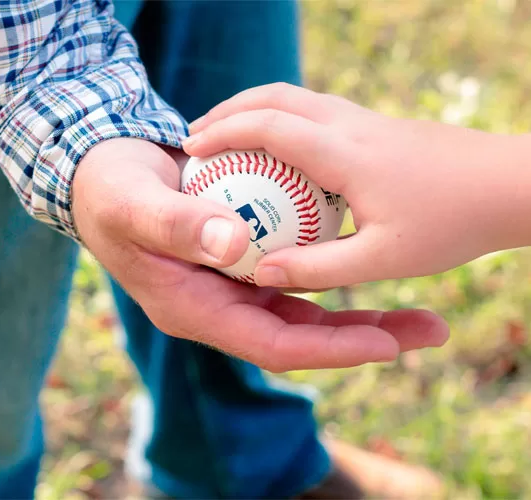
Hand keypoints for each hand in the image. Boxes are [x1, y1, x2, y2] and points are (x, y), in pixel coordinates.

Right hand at [70, 137, 448, 370]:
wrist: (100, 176)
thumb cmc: (110, 192)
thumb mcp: (133, 204)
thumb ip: (176, 225)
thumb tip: (233, 242)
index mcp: (194, 310)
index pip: (270, 344)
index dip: (327, 348)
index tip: (383, 344)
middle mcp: (219, 305)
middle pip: (301, 333)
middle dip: (364, 336)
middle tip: (429, 328)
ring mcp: (232, 282)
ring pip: (306, 306)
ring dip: (362, 306)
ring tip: (420, 309)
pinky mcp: (242, 256)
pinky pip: (295, 269)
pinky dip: (332, 266)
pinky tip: (371, 252)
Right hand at [184, 83, 530, 289]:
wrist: (515, 183)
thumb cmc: (453, 224)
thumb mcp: (384, 259)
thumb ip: (317, 268)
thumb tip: (260, 273)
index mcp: (345, 154)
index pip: (269, 128)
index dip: (224, 133)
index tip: (192, 148)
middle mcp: (349, 126)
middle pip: (275, 97)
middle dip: (229, 112)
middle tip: (197, 139)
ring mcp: (364, 119)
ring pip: (294, 97)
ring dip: (253, 111)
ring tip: (227, 140)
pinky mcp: (375, 124)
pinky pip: (312, 109)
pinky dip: (279, 119)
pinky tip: (278, 153)